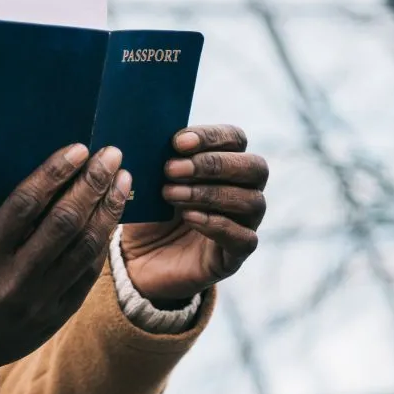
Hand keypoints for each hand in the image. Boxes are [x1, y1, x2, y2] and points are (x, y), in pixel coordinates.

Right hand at [0, 144, 130, 387]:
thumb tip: (43, 178)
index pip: (25, 205)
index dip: (54, 173)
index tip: (78, 149)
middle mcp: (14, 281)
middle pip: (64, 222)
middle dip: (92, 183)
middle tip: (111, 154)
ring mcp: (40, 301)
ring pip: (85, 247)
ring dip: (108, 208)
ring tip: (122, 180)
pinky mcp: (58, 315)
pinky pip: (89, 271)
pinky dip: (103, 239)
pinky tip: (113, 215)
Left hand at [121, 125, 267, 305]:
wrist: (138, 260)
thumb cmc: (148, 212)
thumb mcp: (148, 181)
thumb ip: (158, 157)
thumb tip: (154, 133)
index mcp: (226, 164)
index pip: (235, 139)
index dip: (211, 136)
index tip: (177, 142)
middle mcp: (244, 191)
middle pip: (255, 167)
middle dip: (213, 164)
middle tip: (171, 169)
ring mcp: (244, 224)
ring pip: (252, 201)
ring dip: (209, 193)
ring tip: (170, 195)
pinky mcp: (235, 255)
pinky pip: (244, 238)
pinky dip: (217, 224)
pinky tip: (189, 217)